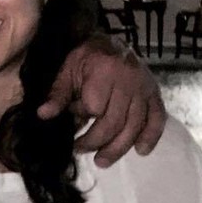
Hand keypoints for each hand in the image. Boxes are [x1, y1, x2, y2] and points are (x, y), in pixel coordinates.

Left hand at [37, 35, 166, 166]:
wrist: (110, 41)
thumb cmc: (87, 56)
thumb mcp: (68, 69)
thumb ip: (58, 93)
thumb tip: (43, 115)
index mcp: (105, 70)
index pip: (95, 106)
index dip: (82, 117)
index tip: (72, 121)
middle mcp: (129, 80)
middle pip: (115, 122)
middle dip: (96, 142)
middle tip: (80, 150)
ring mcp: (145, 87)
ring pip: (135, 126)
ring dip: (119, 148)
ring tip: (102, 161)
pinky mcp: (154, 93)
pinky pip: (157, 119)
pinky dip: (151, 137)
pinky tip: (140, 151)